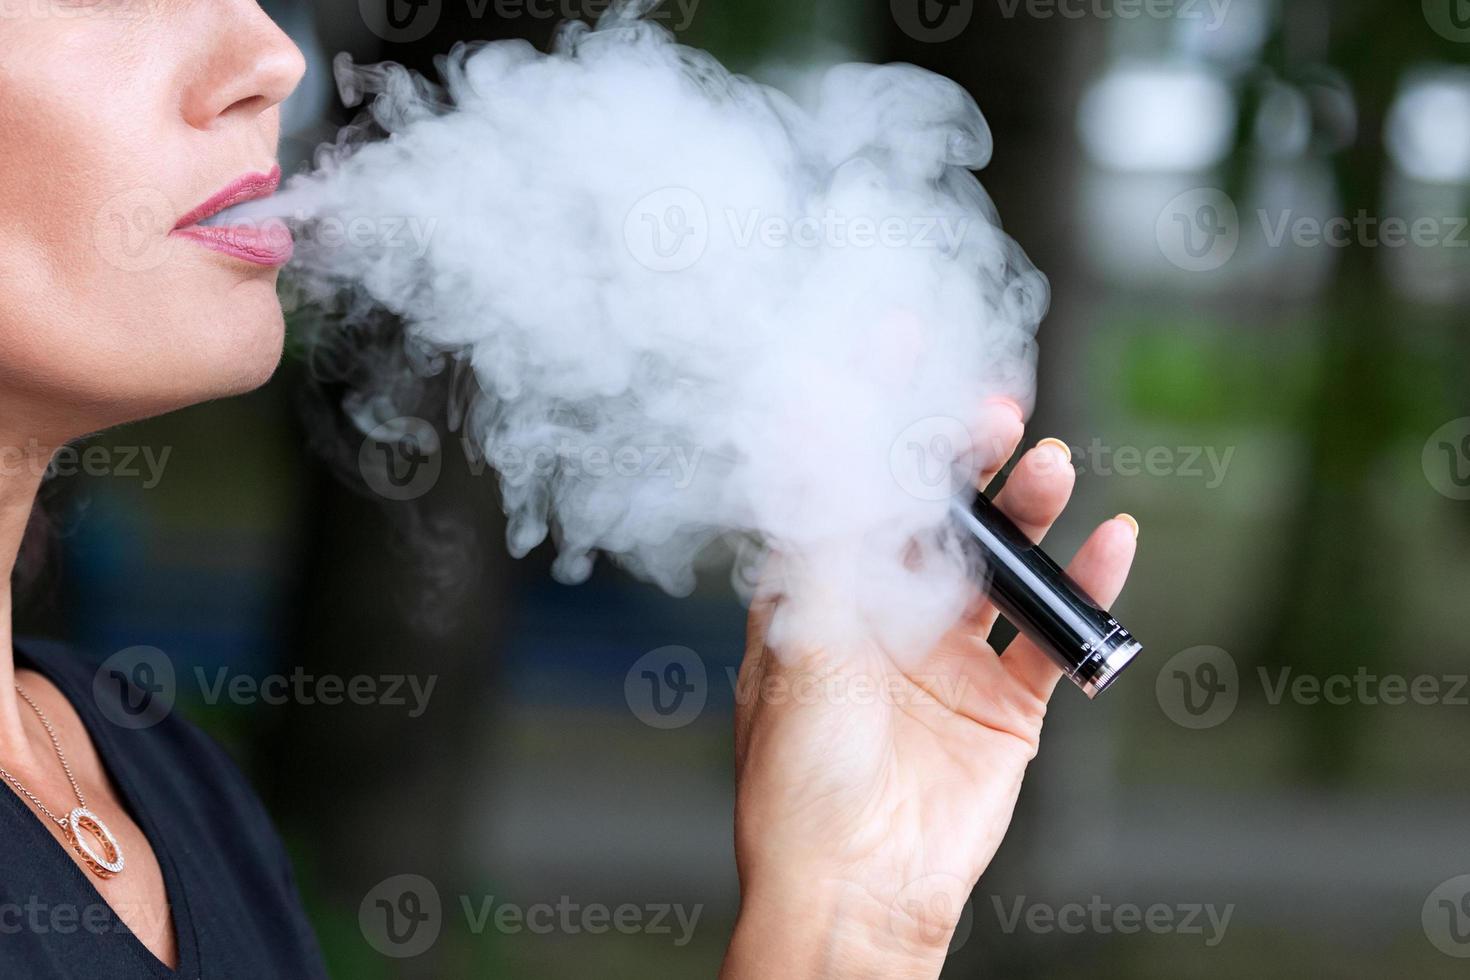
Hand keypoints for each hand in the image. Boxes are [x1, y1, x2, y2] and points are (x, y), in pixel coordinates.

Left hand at [720, 400, 1139, 978]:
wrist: (858, 886)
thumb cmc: (800, 772)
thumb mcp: (802, 639)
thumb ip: (824, 536)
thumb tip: (820, 426)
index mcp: (820, 593)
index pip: (851, 480)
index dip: (875, 410)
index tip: (904, 336)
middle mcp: (886, 613)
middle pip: (936, 512)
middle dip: (962, 454)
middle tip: (994, 410)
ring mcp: (951, 654)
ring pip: (1001, 561)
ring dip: (1027, 511)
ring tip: (1050, 468)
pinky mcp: (1008, 701)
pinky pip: (1055, 632)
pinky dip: (1086, 587)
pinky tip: (1111, 540)